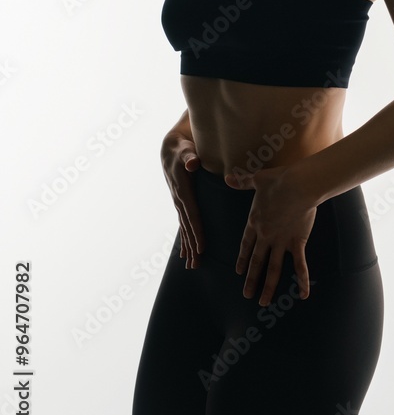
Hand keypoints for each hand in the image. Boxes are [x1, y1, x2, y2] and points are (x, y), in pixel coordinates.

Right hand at [161, 133, 204, 268]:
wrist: (171, 148)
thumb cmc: (182, 149)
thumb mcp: (186, 151)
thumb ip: (190, 158)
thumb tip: (193, 164)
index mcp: (183, 191)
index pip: (192, 215)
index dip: (197, 231)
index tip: (201, 247)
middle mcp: (179, 201)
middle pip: (187, 228)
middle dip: (192, 247)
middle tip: (196, 266)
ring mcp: (179, 203)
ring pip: (184, 229)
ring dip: (188, 247)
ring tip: (192, 265)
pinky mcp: (181, 203)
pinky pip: (183, 224)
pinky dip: (185, 239)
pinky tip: (187, 252)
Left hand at [225, 164, 315, 305]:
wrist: (298, 185)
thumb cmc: (278, 180)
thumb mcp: (256, 179)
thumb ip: (241, 182)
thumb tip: (227, 177)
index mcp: (254, 222)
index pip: (246, 246)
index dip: (242, 259)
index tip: (238, 271)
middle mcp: (265, 236)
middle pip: (256, 262)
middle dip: (251, 280)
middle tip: (246, 294)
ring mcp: (281, 242)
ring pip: (273, 269)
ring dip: (268, 287)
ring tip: (263, 302)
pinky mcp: (297, 242)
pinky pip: (300, 265)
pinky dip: (302, 281)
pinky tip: (303, 295)